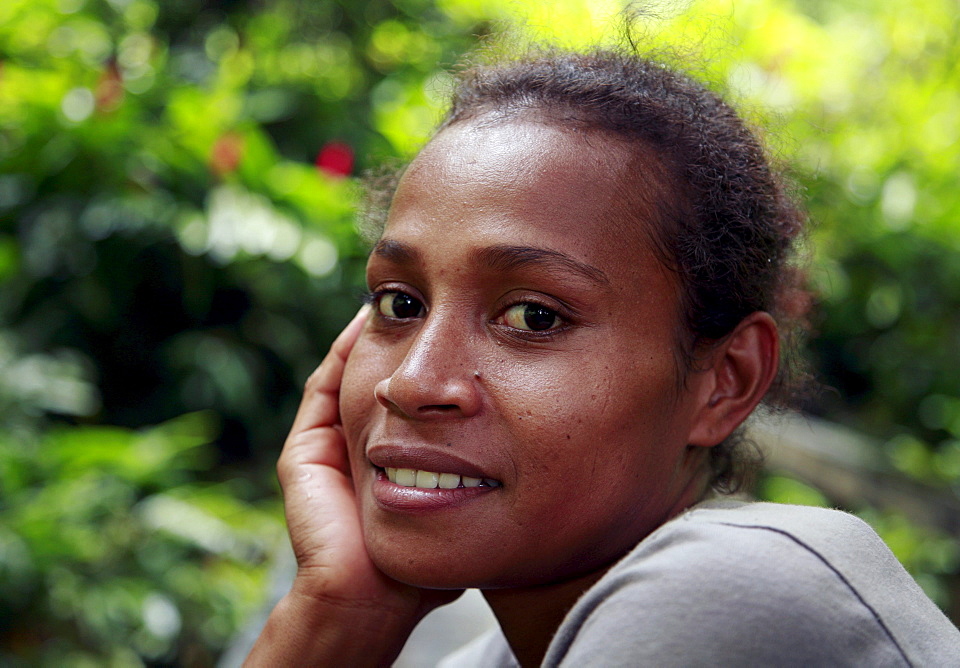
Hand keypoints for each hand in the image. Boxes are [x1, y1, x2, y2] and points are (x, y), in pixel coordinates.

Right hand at [247, 307, 458, 666]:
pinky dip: (345, 350)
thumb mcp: (468, 505)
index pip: (412, 392)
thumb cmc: (431, 563)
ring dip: (377, 332)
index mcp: (394, 454)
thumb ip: (484, 475)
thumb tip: (536, 444)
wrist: (379, 599)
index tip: (465, 320)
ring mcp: (328, 444)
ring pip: (351, 370)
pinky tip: (371, 320)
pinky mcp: (304, 452)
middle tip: (433, 294)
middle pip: (380, 372)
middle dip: (405, 333)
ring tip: (404, 295)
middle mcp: (358, 444)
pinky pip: (324, 385)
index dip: (434, 353)